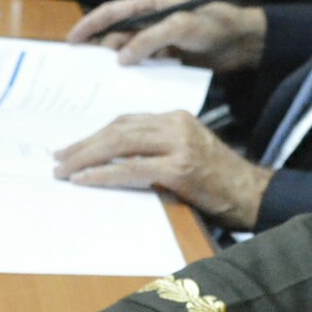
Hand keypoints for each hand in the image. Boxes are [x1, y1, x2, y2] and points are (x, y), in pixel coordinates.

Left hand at [55, 112, 273, 229]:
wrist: (252, 194)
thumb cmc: (218, 179)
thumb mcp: (186, 152)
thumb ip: (155, 148)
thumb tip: (112, 158)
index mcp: (175, 117)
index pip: (125, 121)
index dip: (95, 135)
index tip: (72, 148)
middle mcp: (175, 124)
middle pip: (118, 129)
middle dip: (84, 145)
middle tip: (58, 159)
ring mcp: (178, 145)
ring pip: (120, 145)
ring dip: (86, 158)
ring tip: (64, 171)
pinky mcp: (179, 169)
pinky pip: (131, 169)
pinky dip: (103, 174)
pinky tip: (84, 180)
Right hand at [67, 0, 267, 70]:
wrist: (243, 42)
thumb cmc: (214, 25)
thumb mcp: (181, 26)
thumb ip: (150, 39)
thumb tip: (121, 57)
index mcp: (149, 4)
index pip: (111, 12)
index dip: (89, 25)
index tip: (71, 41)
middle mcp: (149, 19)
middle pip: (115, 34)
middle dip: (99, 50)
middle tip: (82, 70)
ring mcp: (157, 38)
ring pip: (127, 52)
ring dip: (115, 64)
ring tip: (98, 82)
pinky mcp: (166, 56)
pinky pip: (142, 64)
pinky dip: (133, 73)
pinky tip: (124, 86)